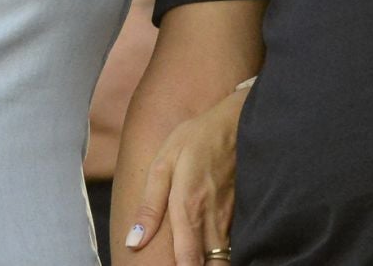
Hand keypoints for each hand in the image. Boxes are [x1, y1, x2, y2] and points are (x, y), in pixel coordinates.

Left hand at [126, 86, 246, 264]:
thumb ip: (149, 206)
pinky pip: (231, 246)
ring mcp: (230, 220)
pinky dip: (221, 256)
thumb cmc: (195, 140)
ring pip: (223, 261)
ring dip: (208, 264)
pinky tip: (208, 253)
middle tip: (181, 264)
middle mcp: (212, 221)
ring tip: (192, 260)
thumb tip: (132, 242)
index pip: (187, 263)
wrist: (237, 122)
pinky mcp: (240, 215)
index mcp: (188, 210)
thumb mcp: (163, 164)